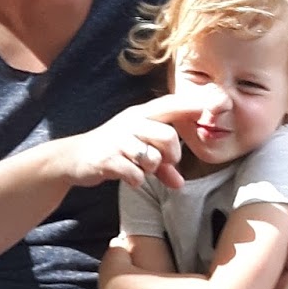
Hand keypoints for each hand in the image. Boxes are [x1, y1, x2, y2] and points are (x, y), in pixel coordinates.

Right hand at [59, 95, 200, 190]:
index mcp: (141, 114)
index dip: (193, 104)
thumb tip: (179, 184)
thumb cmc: (114, 150)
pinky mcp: (108, 158)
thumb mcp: (139, 152)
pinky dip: (136, 179)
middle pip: (167, 136)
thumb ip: (163, 166)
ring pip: (152, 157)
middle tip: (165, 163)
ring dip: (152, 169)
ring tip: (142, 169)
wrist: (75, 157)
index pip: (171, 104)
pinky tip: (129, 176)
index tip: (212, 105)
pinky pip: (135, 173)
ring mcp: (118, 140)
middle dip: (172, 155)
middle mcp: (131, 122)